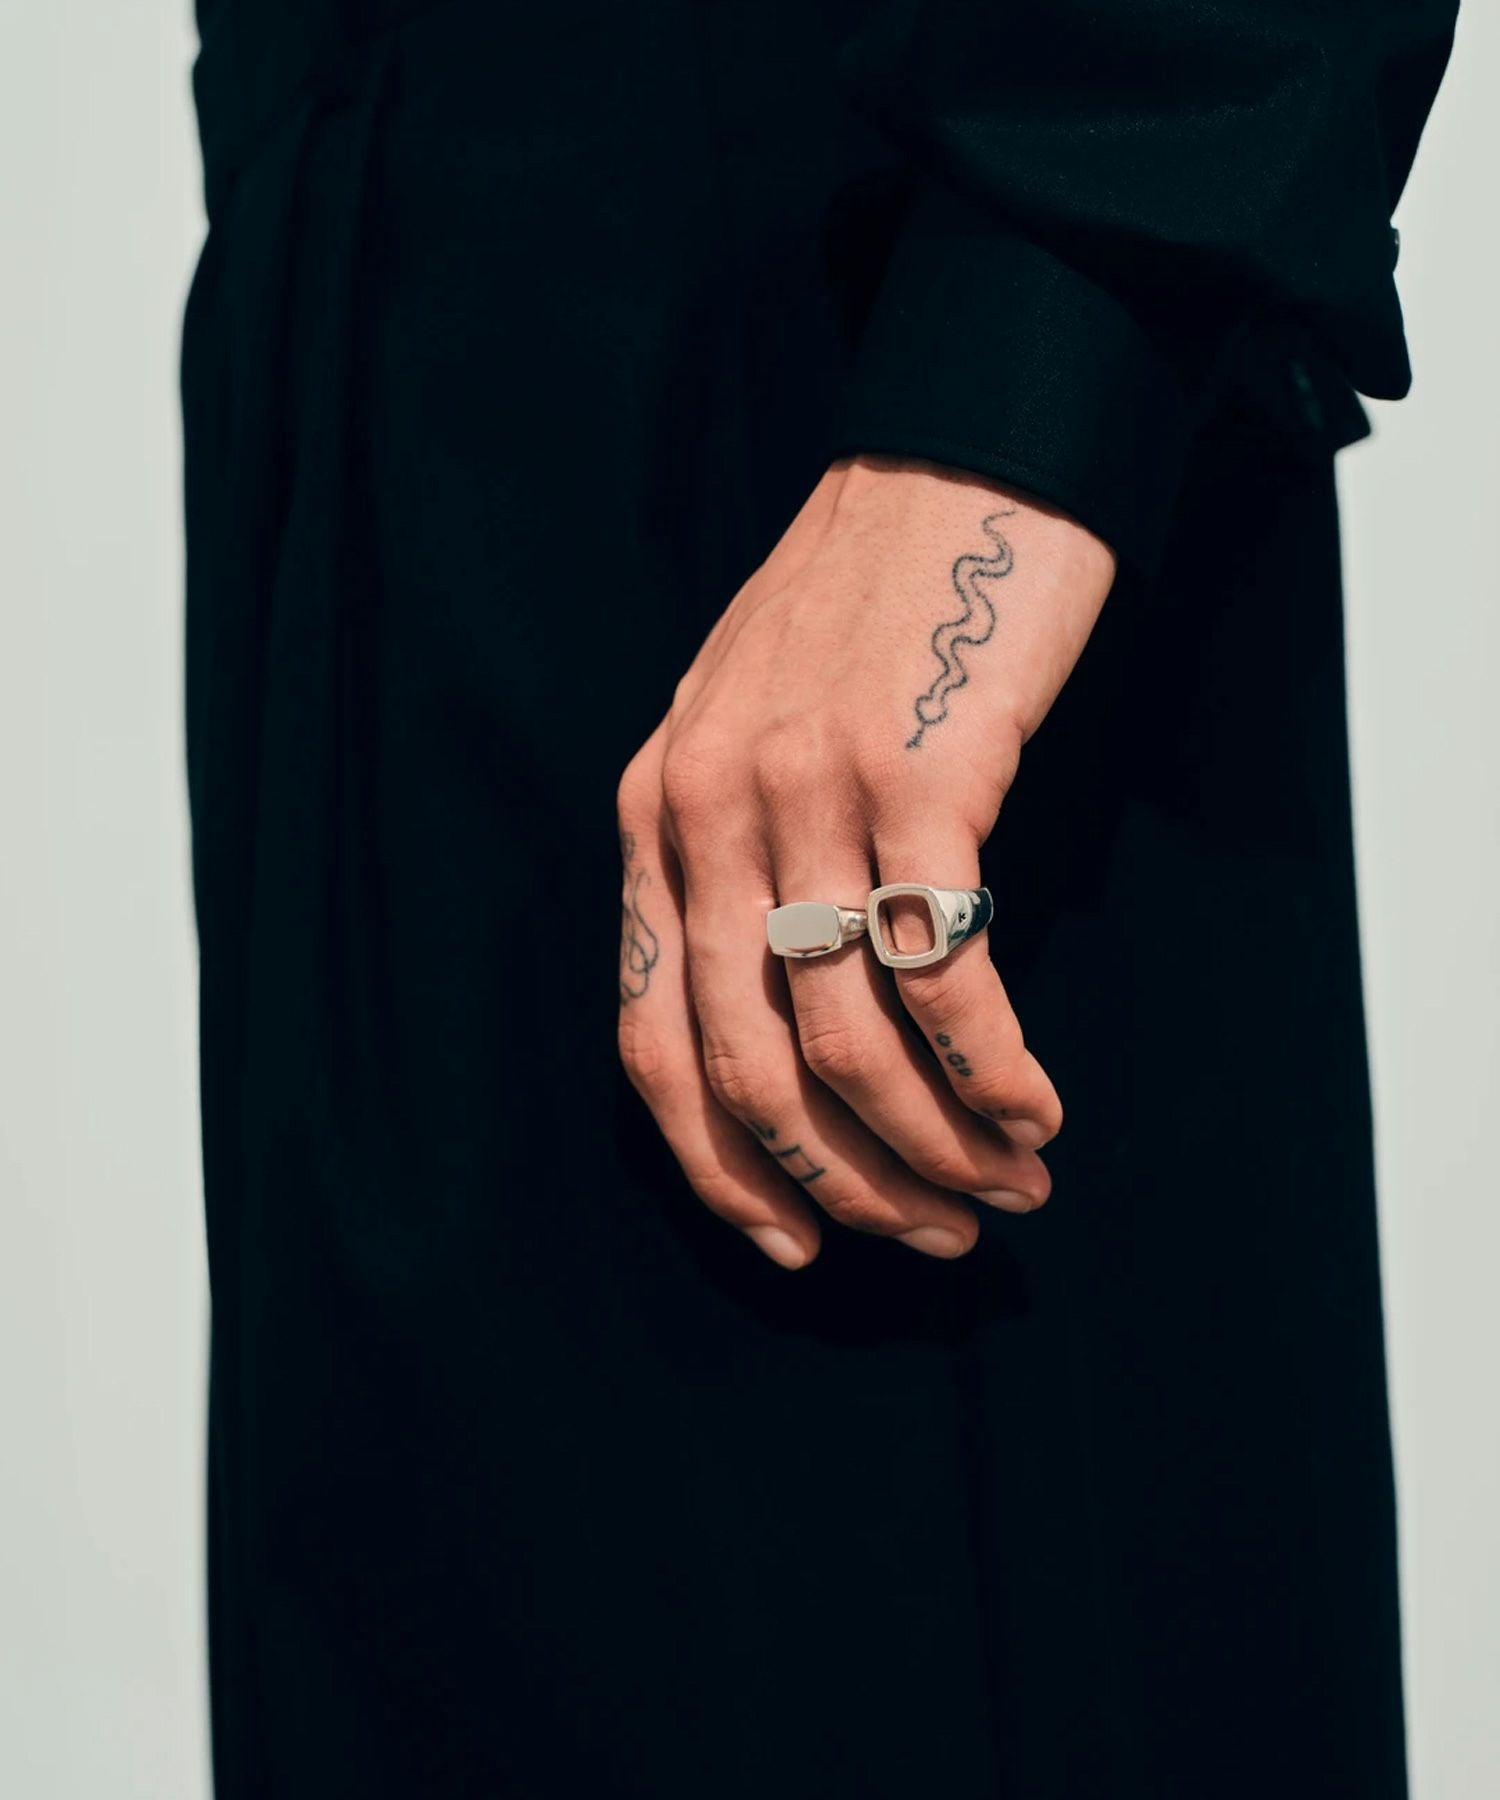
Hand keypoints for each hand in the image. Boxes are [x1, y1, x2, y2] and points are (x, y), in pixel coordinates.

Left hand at [617, 455, 1114, 1268]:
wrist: (953, 463)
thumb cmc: (858, 609)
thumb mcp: (739, 726)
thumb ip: (725, 858)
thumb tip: (775, 1015)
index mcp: (652, 817)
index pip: (653, 1042)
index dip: (722, 1171)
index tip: (798, 1240)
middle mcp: (706, 815)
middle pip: (748, 1070)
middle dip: (847, 1184)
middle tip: (939, 1231)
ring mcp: (807, 793)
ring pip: (848, 1041)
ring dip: (935, 1145)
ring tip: (1010, 1183)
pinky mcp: (920, 774)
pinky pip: (946, 971)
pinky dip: (995, 1068)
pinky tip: (1037, 1106)